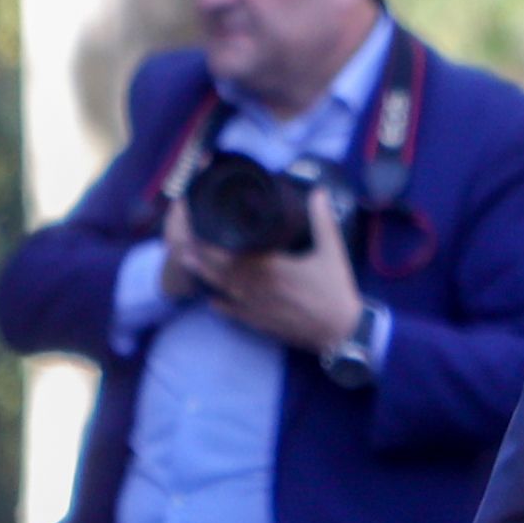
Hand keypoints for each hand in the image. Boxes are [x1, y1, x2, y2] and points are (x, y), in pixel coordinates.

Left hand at [183, 182, 362, 357]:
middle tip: (183, 242)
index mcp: (275, 267)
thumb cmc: (336, 289)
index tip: (203, 229)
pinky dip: (223, 307)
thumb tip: (317, 191)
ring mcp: (259, 307)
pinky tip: (211, 301)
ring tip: (187, 262)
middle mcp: (261, 287)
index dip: (217, 243)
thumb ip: (322, 221)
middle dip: (203, 256)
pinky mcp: (263, 323)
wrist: (340, 330)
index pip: (238, 253)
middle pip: (225, 270)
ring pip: (227, 289)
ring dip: (206, 276)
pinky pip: (237, 313)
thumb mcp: (332, 251)